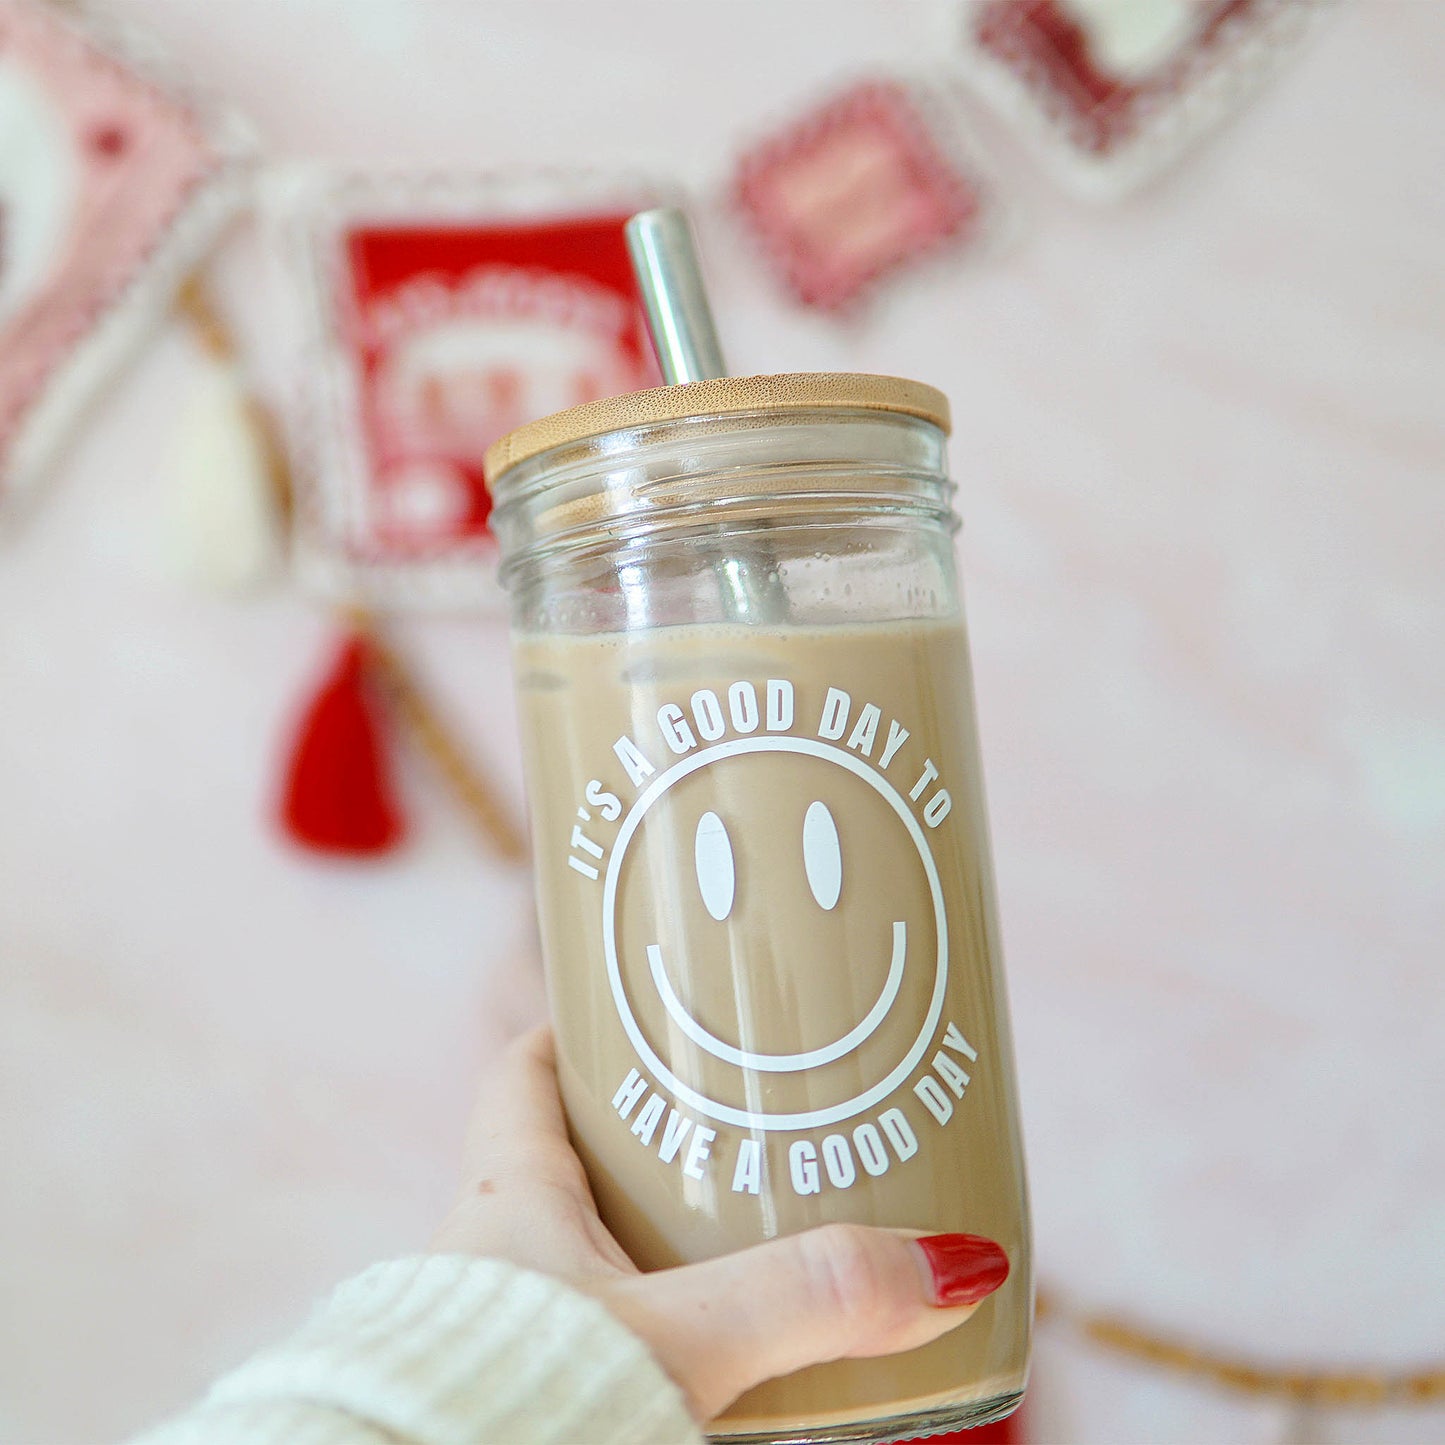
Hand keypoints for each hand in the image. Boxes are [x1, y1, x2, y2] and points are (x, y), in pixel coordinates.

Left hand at [431, 1026, 1008, 1422]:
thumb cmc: (518, 1403)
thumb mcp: (678, 1335)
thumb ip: (808, 1296)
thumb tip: (946, 1262)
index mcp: (508, 1198)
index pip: (524, 1074)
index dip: (576, 1032)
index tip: (639, 1009)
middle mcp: (499, 1254)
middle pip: (577, 1159)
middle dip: (658, 1140)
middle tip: (748, 1124)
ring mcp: (514, 1330)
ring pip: (599, 1256)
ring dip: (670, 1242)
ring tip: (761, 1234)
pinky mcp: (539, 1391)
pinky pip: (614, 1337)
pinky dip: (671, 1330)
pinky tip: (730, 1352)